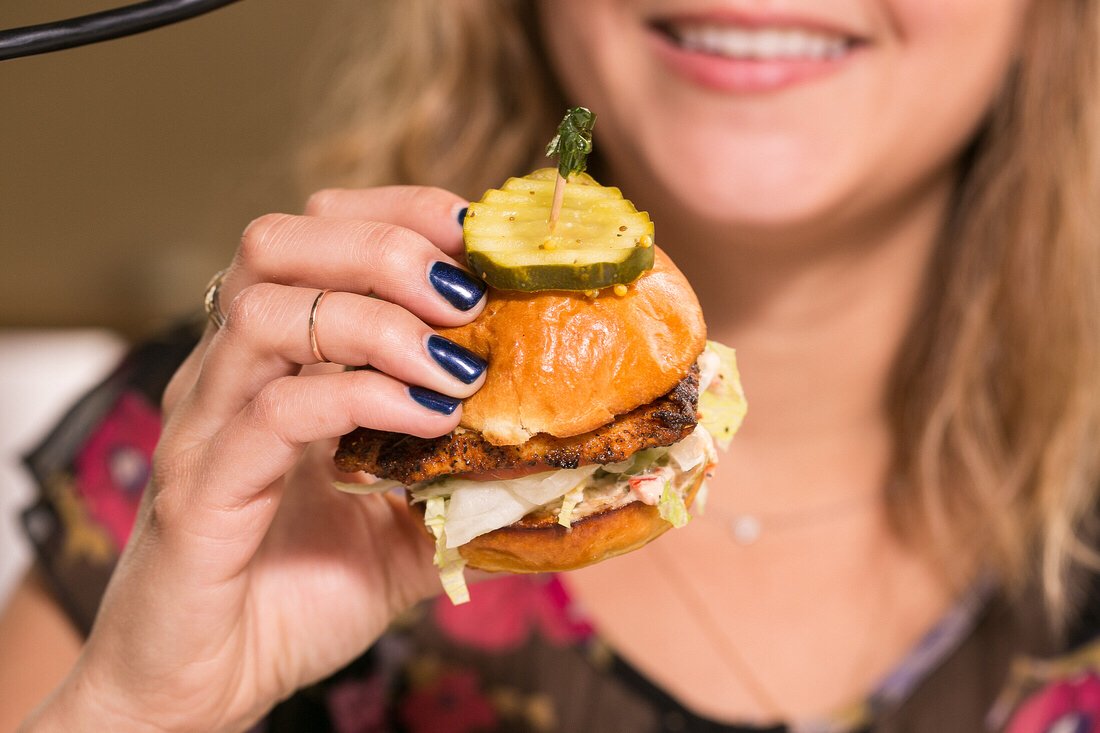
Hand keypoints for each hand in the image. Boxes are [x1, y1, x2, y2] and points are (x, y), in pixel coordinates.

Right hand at [26, 188, 486, 732]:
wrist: (206, 688)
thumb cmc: (298, 595)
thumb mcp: (405, 529)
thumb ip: (465, 484)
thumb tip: (558, 457)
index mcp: (273, 362)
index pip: (318, 232)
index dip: (401, 216)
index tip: (480, 243)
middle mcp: (229, 375)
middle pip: (278, 242)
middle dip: (386, 247)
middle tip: (467, 295)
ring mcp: (206, 426)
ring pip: (266, 311)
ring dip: (376, 321)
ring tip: (454, 365)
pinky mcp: (200, 490)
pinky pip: (272, 413)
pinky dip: (360, 400)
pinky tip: (424, 422)